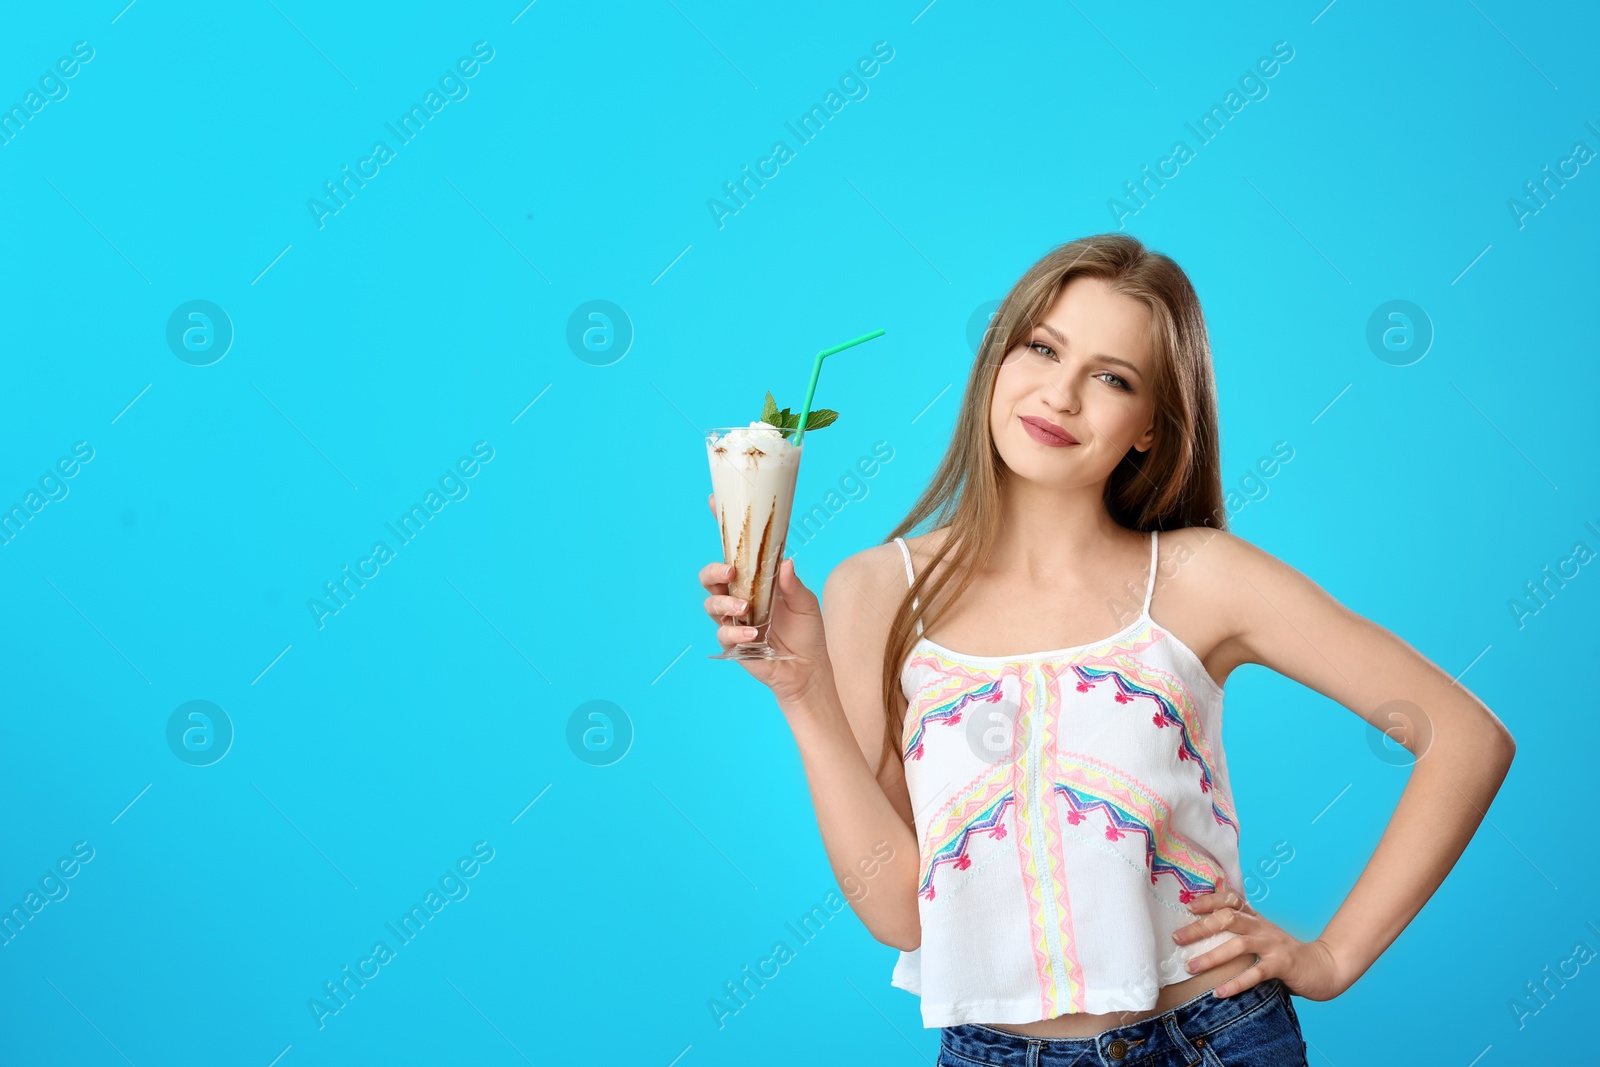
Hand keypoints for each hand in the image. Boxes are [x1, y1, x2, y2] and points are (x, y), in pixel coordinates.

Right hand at [700, 492, 832, 705]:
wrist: (809, 669)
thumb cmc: (808, 633)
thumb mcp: (806, 603)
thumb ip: (793, 584)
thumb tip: (784, 561)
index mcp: (756, 581)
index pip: (735, 552)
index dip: (722, 528)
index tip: (713, 502)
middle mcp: (740, 598)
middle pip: (711, 578)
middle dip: (714, 571)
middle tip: (730, 572)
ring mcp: (735, 621)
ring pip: (712, 605)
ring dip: (725, 604)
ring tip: (746, 608)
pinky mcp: (734, 644)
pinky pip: (724, 635)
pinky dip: (737, 633)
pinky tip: (754, 635)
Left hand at [1171, 883, 1347, 1001]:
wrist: (1324, 967)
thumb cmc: (1286, 955)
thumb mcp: (1264, 936)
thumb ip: (1242, 932)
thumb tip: (1206, 934)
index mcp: (1257, 919)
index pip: (1230, 900)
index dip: (1208, 900)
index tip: (1188, 906)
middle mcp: (1262, 927)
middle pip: (1227, 919)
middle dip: (1200, 927)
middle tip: (1177, 938)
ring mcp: (1272, 945)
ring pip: (1238, 944)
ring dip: (1211, 956)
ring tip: (1191, 966)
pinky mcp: (1282, 965)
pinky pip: (1255, 974)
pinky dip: (1236, 983)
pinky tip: (1219, 992)